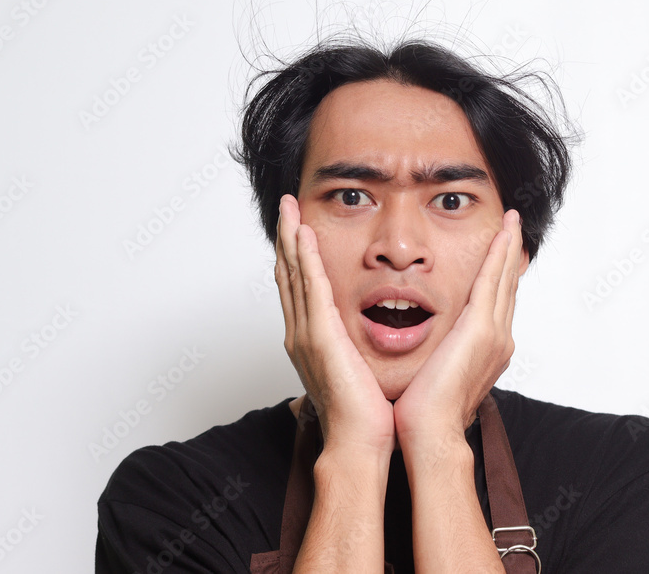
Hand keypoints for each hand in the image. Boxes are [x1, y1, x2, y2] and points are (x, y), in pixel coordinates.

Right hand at [274, 194, 394, 454]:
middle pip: (289, 275)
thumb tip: (354, 350)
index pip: (299, 288)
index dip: (296, 256)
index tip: (297, 228)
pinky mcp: (319, 337)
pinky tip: (303, 234)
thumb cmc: (362, 413)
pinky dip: (305, 259)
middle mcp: (300, 333)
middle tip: (286, 206)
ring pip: (294, 275)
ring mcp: (306, 334)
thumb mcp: (353, 374)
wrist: (359, 442)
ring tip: (289, 209)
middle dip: (286, 238)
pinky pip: (310, 288)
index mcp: (310, 340)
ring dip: (291, 238)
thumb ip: (348, 354)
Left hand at [392, 209, 525, 446]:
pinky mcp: (480, 328)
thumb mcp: (434, 374)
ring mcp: (493, 334)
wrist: (430, 432)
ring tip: (511, 223)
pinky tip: (502, 233)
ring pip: (503, 279)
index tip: (501, 256)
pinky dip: (499, 255)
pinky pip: (492, 280)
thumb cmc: (424, 412)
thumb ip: (439, 356)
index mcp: (486, 351)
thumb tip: (428, 351)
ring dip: (507, 248)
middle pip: (506, 288)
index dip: (499, 278)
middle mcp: (498, 340)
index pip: (495, 305)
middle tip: (513, 229)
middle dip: (509, 257)